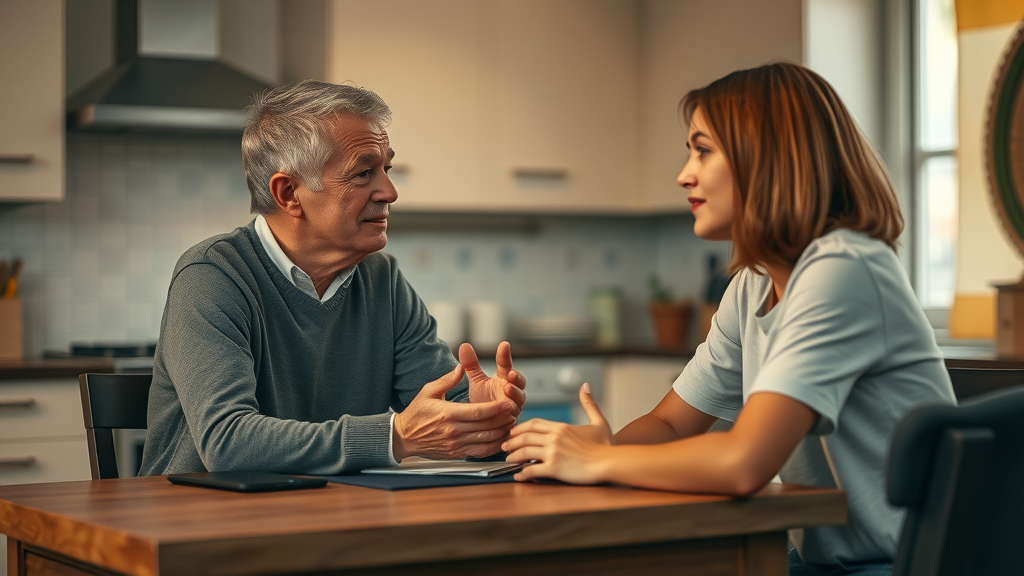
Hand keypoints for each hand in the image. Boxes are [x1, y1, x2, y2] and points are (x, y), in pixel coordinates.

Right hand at [394, 364, 516, 460]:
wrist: (403, 437)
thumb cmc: (416, 413)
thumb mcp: (428, 391)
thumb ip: (447, 380)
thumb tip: (460, 368)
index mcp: (448, 414)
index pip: (479, 412)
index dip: (496, 408)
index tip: (508, 403)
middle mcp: (453, 431)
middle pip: (486, 426)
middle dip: (503, 419)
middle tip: (514, 411)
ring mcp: (456, 444)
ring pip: (486, 440)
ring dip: (501, 432)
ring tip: (510, 423)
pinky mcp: (457, 453)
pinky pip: (480, 452)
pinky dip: (494, 446)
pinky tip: (500, 438)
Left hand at [461, 342, 526, 415]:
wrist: (483, 423)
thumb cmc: (484, 399)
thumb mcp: (477, 381)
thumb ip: (471, 365)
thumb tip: (464, 345)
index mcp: (505, 379)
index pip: (506, 365)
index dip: (505, 356)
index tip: (503, 345)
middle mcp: (513, 393)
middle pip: (520, 384)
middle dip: (516, 379)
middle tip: (509, 374)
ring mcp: (514, 408)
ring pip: (519, 401)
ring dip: (515, 395)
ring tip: (508, 390)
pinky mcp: (512, 422)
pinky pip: (514, 418)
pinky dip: (511, 416)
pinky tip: (507, 414)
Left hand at [502, 383, 612, 483]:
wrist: (610, 462)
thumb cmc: (605, 445)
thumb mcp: (598, 421)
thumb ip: (589, 404)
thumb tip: (585, 386)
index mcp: (561, 427)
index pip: (534, 423)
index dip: (520, 427)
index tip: (514, 432)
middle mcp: (554, 438)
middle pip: (525, 436)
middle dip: (512, 441)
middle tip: (504, 446)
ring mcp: (553, 453)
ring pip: (525, 452)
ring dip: (514, 456)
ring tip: (508, 460)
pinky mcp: (555, 468)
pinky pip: (533, 470)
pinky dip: (523, 473)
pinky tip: (518, 476)